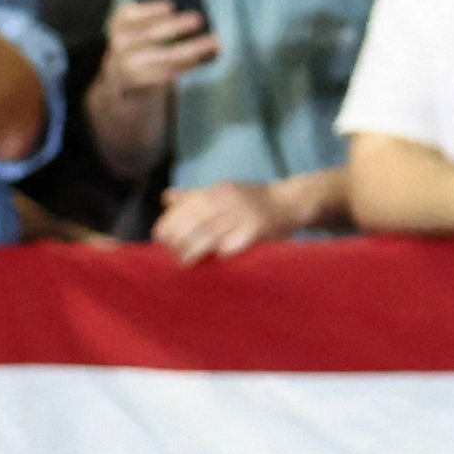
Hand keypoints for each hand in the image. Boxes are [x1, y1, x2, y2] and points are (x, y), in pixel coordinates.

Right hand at [93, 0, 218, 106]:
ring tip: (214, 42)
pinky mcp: (141, 82)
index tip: (171, 5)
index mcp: (120, 23)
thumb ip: (160, 17)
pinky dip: (187, 65)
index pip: (129, 14)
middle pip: (150, 34)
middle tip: (198, 19)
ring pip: (165, 56)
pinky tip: (201, 58)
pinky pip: (168, 73)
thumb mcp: (141, 28)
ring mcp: (127, 65)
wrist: (123, 79)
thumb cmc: (141, 44)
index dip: (151, 10)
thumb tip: (193, 4)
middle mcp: (120, 44)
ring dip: (193, 48)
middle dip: (176, 26)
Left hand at [154, 179, 296, 264]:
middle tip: (172, 255)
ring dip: (191, 252)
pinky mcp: (256, 231)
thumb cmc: (253, 200)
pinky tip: (212, 262)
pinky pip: (230, 246)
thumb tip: (166, 197)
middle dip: (177, 241)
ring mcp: (242, 215)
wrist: (291, 201)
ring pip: (206, 236)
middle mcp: (226, 200)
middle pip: (191, 223)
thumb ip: (195, 196)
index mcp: (215, 191)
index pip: (181, 209)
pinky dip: (218, 255)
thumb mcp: (224, 191)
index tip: (162, 240)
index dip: (168, 225)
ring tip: (185, 263)